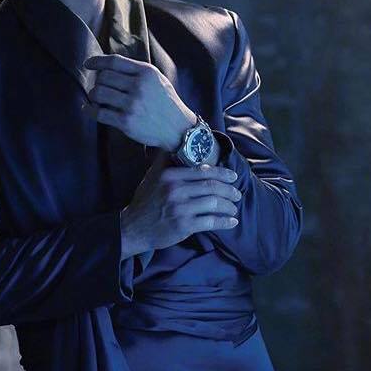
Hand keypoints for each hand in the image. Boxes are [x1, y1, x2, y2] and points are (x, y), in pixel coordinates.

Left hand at [82, 54, 195, 149]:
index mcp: (146, 73)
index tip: (88, 64)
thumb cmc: (166, 102)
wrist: (178, 128)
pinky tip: (89, 109)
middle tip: (99, 87)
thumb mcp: (157, 79)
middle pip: (103, 77)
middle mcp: (138, 87)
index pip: (114, 61)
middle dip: (97, 81)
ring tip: (96, 98)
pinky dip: (90, 110)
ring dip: (93, 95)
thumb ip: (137, 71)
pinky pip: (99, 113)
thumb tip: (109, 66)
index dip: (97, 61)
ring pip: (98, 93)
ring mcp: (132, 105)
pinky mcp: (126, 122)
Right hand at [120, 151, 241, 255]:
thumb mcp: (151, 177)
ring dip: (229, 206)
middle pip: (212, 187)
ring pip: (214, 203)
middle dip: (229, 190)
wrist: (133, 228)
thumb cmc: (145, 202)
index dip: (222, 173)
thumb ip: (165, 162)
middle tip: (237, 194)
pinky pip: (211, 221)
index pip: (203, 171)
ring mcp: (180, 208)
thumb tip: (175, 143)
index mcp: (170, 176)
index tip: (233, 176)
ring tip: (234, 208)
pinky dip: (225, 222)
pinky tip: (232, 222)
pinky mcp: (184, 225)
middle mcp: (176, 190)